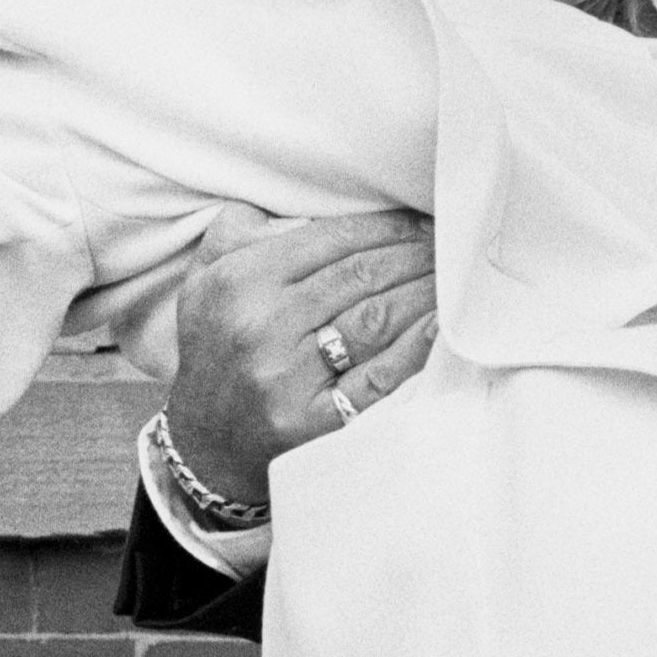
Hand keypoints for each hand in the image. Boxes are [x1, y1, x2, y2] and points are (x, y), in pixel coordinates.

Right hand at [166, 210, 440, 504]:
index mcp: (241, 283)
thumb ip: (239, 234)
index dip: (387, 226)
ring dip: (425, 292)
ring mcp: (291, 377)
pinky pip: (381, 375)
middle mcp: (264, 326)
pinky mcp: (317, 421)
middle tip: (448, 246)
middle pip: (362, 274)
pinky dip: (418, 347)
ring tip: (452, 278)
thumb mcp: (204, 284)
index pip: (332, 239)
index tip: (419, 222)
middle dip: (416, 255)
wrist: (205, 448)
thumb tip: (294, 208)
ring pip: (378, 317)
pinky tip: (442, 326)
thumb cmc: (216, 354)